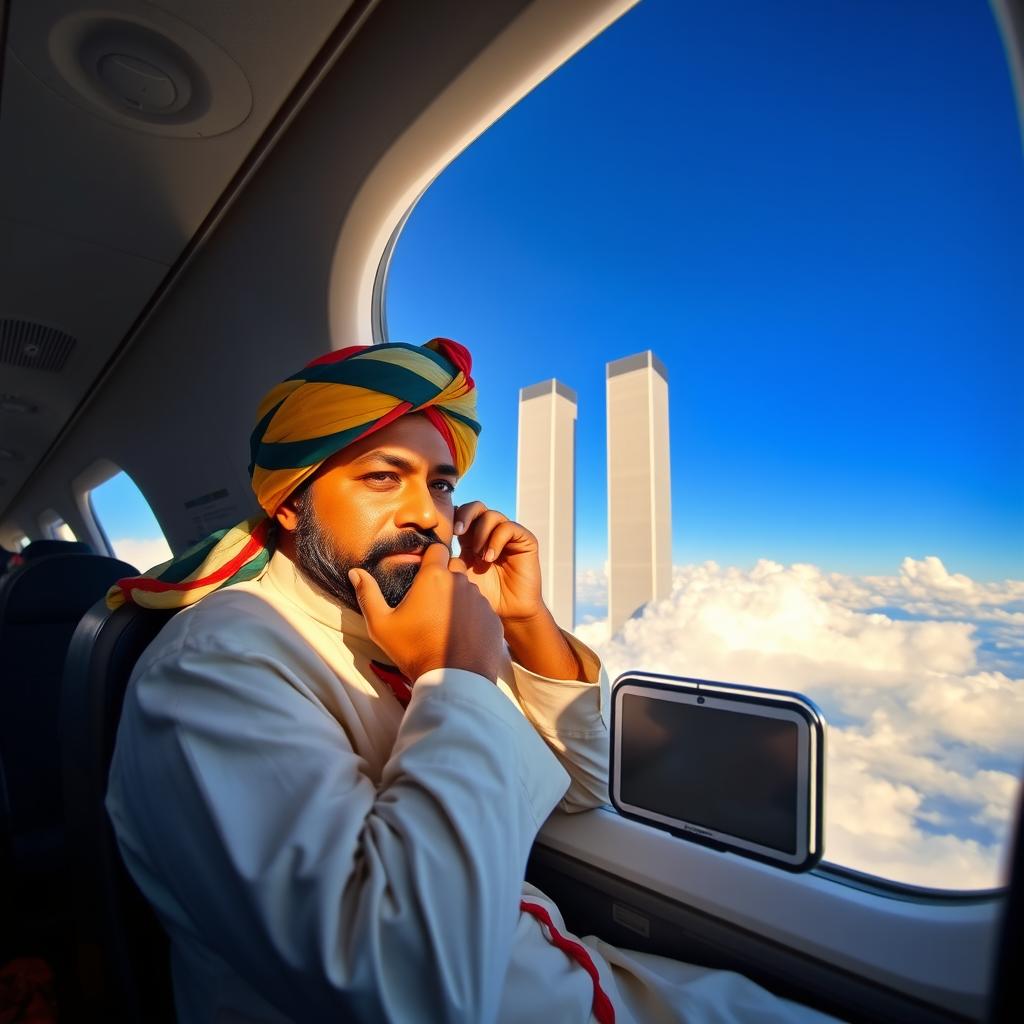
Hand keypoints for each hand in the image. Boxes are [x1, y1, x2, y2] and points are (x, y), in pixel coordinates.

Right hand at [349, 543, 502, 682]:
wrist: (453, 681)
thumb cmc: (414, 650)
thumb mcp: (382, 625)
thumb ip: (368, 594)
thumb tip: (355, 572)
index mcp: (435, 577)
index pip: (437, 549)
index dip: (430, 557)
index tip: (422, 573)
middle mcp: (461, 582)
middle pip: (455, 567)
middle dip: (445, 577)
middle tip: (431, 602)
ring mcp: (481, 601)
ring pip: (469, 589)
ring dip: (459, 599)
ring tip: (446, 623)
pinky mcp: (493, 619)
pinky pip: (482, 610)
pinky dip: (473, 618)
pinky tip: (462, 636)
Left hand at [449, 502, 543, 622]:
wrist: (508, 611)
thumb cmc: (482, 596)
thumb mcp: (458, 576)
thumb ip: (447, 558)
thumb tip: (428, 545)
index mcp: (472, 538)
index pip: (462, 514)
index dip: (453, 518)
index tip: (446, 534)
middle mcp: (491, 533)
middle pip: (476, 507)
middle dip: (465, 515)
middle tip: (458, 531)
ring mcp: (508, 535)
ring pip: (492, 515)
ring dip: (481, 532)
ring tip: (479, 555)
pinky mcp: (524, 540)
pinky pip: (508, 527)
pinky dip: (496, 540)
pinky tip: (490, 558)